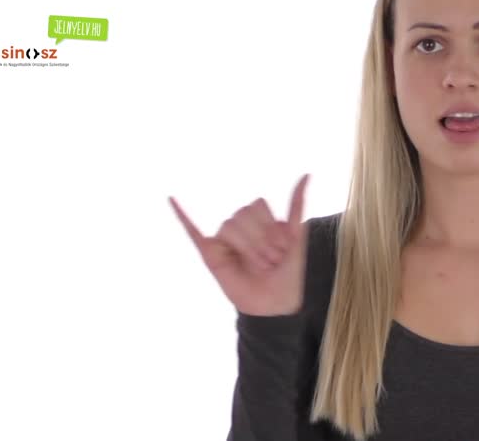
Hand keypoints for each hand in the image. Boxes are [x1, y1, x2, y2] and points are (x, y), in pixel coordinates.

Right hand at [169, 174, 310, 315]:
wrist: (278, 304)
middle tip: (271, 262)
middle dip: (262, 240)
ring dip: (248, 247)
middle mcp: (240, 227)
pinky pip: (192, 231)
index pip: (257, 205)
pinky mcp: (211, 255)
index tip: (284, 249)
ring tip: (259, 266)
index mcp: (259, 220)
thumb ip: (296, 206)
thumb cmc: (289, 273)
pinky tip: (172, 198)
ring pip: (229, 226)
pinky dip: (181, 214)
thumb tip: (307, 174)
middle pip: (243, 214)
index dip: (272, 227)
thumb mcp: (297, 237)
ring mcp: (224, 240)